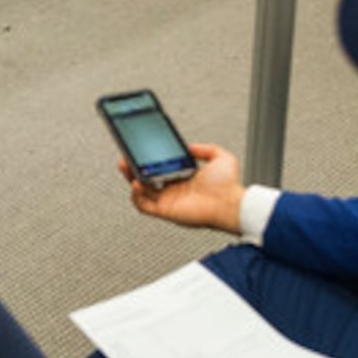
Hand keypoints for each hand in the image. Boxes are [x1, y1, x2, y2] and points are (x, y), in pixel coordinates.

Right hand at [125, 140, 247, 232]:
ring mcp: (169, 201)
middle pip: (146, 179)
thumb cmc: (229, 186)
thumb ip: (206, 149)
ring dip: (130, 178)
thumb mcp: (220, 157)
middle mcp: (175, 190)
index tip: (142, 149)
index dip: (149, 160)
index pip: (160, 169)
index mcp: (184, 178)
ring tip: (126, 165)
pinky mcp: (166, 211)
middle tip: (127, 155)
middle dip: (133, 166)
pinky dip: (135, 196)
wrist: (232, 204)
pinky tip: (135, 183)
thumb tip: (190, 147)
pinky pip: (143, 206)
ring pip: (141, 191)